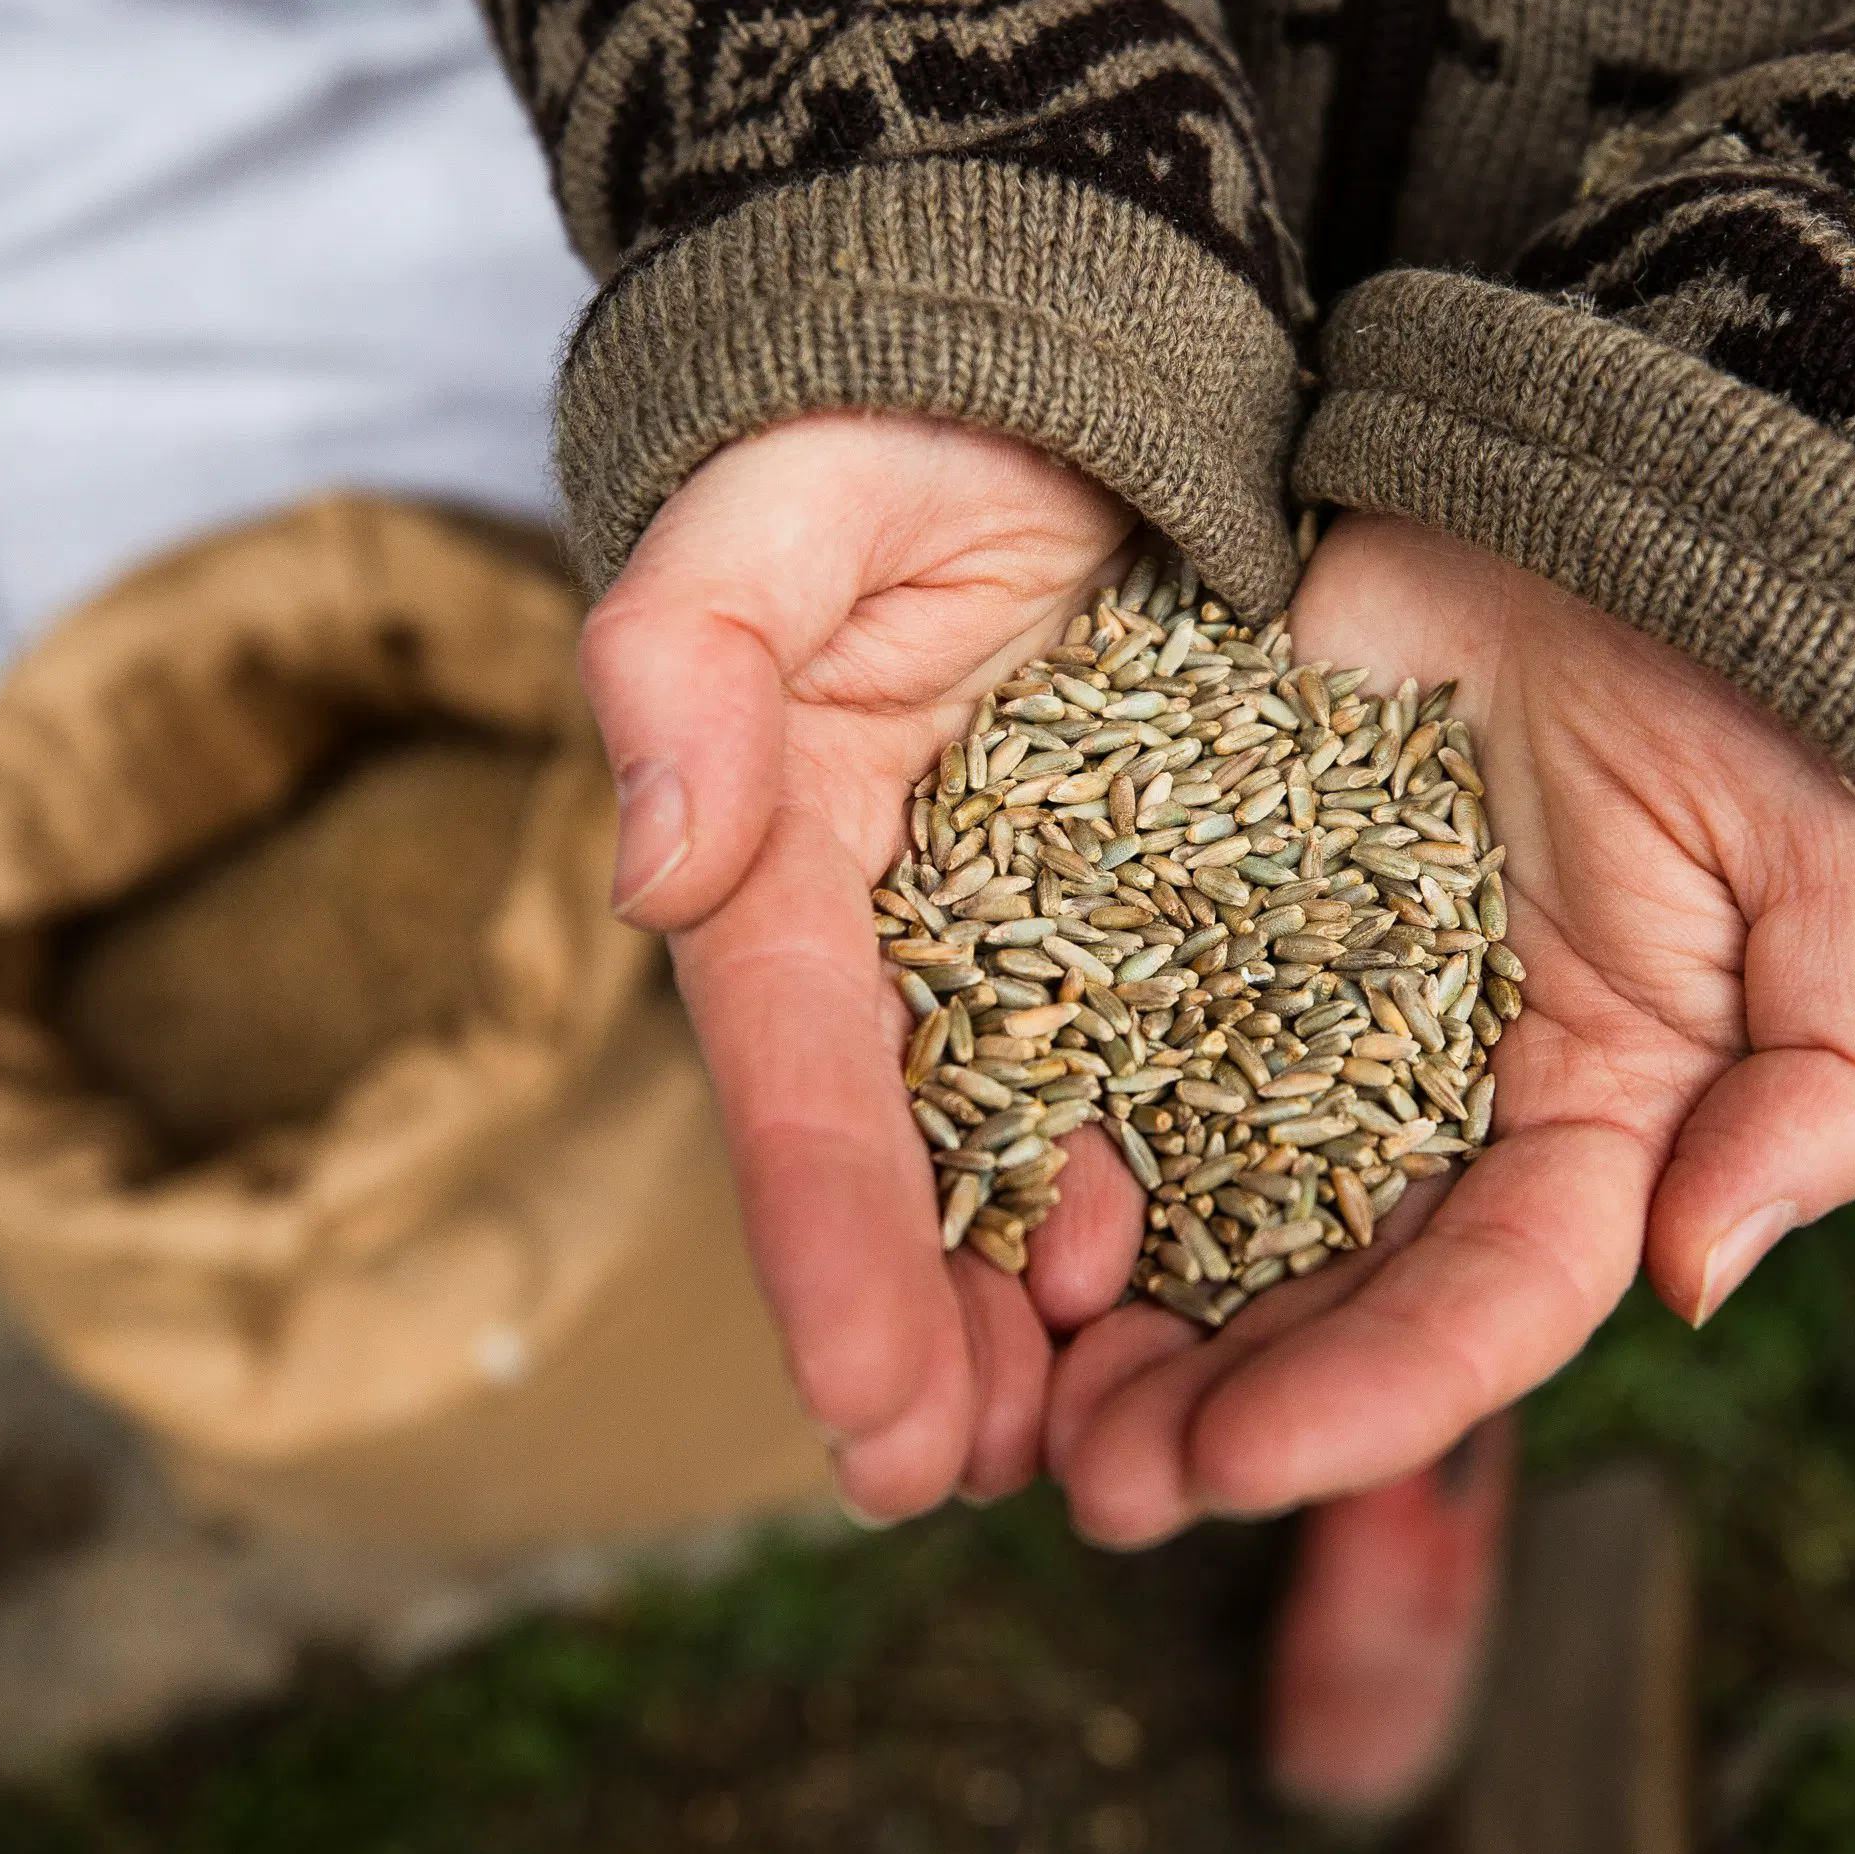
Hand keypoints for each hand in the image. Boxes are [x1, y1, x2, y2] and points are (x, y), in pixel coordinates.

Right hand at [583, 414, 1155, 1521]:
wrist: (1015, 371)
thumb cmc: (867, 431)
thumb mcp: (765, 515)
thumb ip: (685, 667)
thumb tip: (653, 867)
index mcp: (786, 853)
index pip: (800, 1072)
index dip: (830, 1244)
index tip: (868, 1414)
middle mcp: (893, 926)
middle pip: (901, 1162)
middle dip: (925, 1335)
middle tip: (964, 1482)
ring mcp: (1021, 931)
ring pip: (1024, 1156)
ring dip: (1040, 1318)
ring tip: (1088, 1453)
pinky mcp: (1142, 913)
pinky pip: (1159, 1073)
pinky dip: (1172, 1200)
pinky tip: (1201, 1305)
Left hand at [1044, 513, 1854, 1543]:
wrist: (1627, 493)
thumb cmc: (1782, 696)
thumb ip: (1828, 1090)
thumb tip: (1703, 1275)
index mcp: (1590, 1134)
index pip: (1483, 1305)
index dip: (1368, 1397)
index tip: (1235, 1461)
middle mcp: (1432, 1104)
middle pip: (1312, 1291)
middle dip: (1203, 1402)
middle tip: (1080, 1478)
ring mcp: (1302, 1005)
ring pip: (1186, 1190)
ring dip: (1094, 1310)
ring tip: (993, 1386)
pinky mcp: (1196, 901)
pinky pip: (1104, 1018)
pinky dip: (1033, 1113)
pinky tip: (950, 1186)